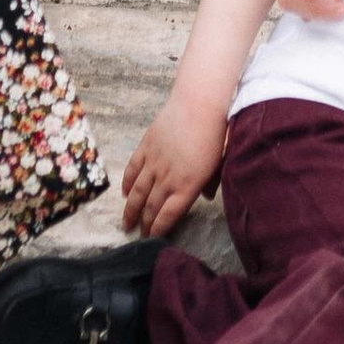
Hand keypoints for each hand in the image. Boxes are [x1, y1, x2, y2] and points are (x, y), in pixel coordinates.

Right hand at [122, 94, 226, 236]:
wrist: (198, 104)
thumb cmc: (214, 135)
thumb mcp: (218, 165)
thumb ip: (211, 184)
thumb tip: (207, 197)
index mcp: (187, 186)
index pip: (168, 215)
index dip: (158, 229)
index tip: (153, 239)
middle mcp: (167, 179)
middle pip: (151, 207)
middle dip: (144, 224)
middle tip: (138, 236)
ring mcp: (153, 163)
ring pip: (137, 192)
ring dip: (130, 209)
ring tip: (126, 222)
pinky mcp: (145, 147)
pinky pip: (132, 169)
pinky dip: (127, 183)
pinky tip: (125, 193)